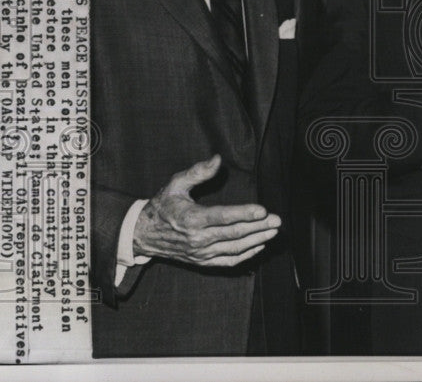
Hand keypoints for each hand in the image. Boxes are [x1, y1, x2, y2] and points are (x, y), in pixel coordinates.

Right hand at [133, 155, 280, 267]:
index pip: (223, 217)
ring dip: (256, 240)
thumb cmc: (162, 206)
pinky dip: (245, 256)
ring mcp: (200, 253)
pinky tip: (259, 246)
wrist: (144, 234)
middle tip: (277, 221)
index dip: (244, 214)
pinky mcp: (202, 261)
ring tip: (273, 232)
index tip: (263, 210)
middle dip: (258, 227)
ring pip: (234, 249)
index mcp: (192, 218)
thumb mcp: (176, 184)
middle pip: (234, 234)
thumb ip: (198, 172)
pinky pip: (227, 261)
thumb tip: (217, 159)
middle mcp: (197, 239)